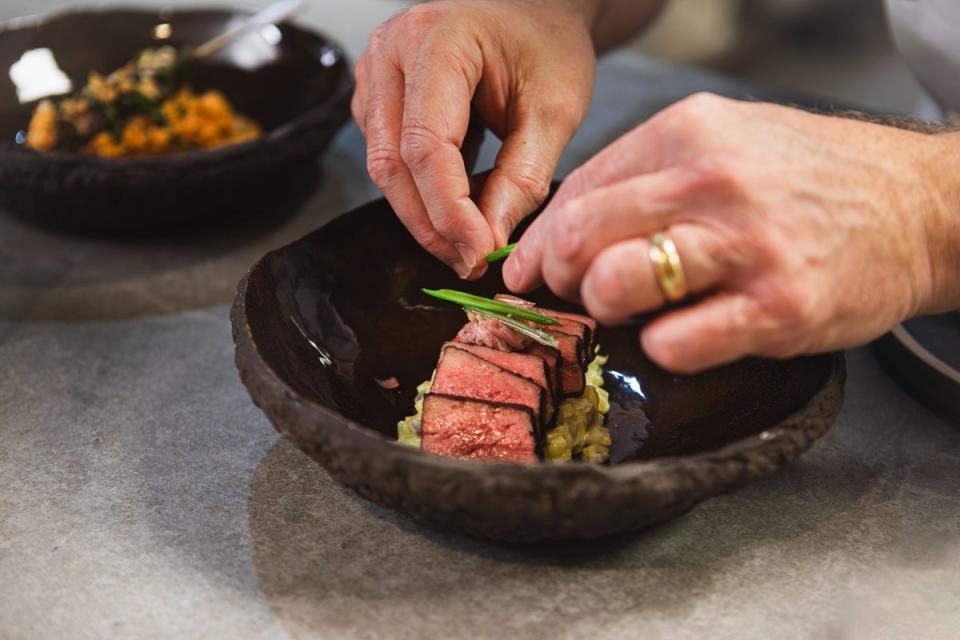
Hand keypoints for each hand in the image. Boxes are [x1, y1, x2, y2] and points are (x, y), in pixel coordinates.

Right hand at [352, 0, 595, 277]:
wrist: (533, 11)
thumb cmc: (546, 44)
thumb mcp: (555, 110)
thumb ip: (523, 177)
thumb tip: (490, 239)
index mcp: (435, 40)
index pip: (427, 146)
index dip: (450, 211)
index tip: (479, 254)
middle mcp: (390, 54)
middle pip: (393, 163)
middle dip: (433, 224)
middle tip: (472, 261)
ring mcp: (375, 75)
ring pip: (385, 168)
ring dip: (426, 213)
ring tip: (474, 233)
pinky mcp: (377, 100)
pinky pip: (389, 159)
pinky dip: (423, 192)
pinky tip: (461, 200)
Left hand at [504, 93, 959, 371]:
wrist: (915, 205)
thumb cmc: (806, 178)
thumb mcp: (723, 140)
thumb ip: (643, 175)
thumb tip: (558, 230)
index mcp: (687, 133)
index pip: (575, 192)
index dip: (538, 242)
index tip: (527, 271)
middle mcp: (712, 182)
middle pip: (581, 236)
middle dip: (557, 277)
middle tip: (572, 294)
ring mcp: (747, 245)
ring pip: (616, 283)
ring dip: (603, 308)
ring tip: (627, 311)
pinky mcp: (778, 307)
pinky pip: (677, 342)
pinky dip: (659, 348)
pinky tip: (674, 338)